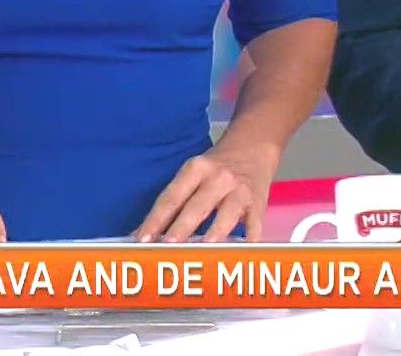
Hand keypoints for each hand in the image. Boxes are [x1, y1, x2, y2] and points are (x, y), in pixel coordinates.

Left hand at [133, 143, 277, 242]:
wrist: (254, 145)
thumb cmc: (217, 166)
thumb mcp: (194, 173)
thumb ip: (174, 201)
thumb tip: (144, 233)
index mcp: (196, 170)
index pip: (172, 197)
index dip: (156, 219)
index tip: (142, 239)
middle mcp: (218, 179)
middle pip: (197, 207)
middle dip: (181, 228)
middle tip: (167, 246)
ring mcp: (240, 192)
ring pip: (226, 215)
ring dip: (214, 233)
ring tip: (203, 252)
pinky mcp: (258, 205)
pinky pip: (254, 226)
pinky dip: (248, 241)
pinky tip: (239, 254)